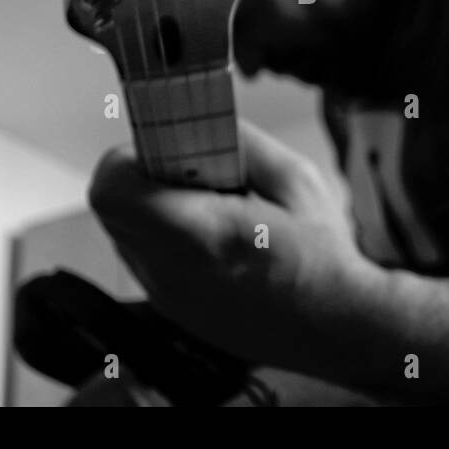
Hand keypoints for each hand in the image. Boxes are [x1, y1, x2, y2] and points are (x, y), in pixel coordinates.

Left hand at [88, 122, 378, 369]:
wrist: (337, 329)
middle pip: (111, 206)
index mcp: (204, 235)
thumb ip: (240, 141)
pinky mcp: (169, 307)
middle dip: (141, 175)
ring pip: (120, 229)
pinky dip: (159, 232)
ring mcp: (166, 296)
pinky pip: (139, 254)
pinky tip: (208, 232)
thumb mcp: (295, 178)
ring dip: (147, 205)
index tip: (165, 147)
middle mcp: (173, 272)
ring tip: (204, 203)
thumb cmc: (323, 258)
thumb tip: (198, 119)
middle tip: (189, 170)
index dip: (129, 157)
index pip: (113, 189)